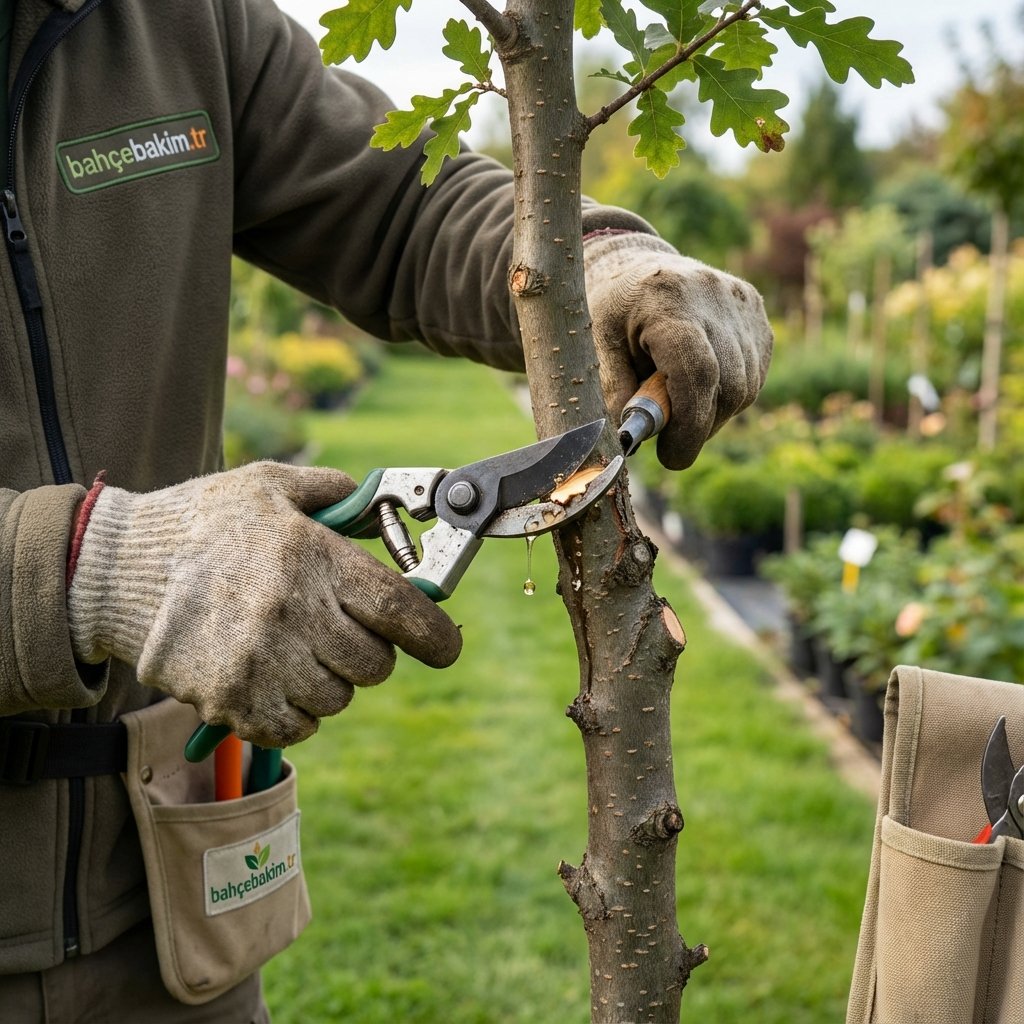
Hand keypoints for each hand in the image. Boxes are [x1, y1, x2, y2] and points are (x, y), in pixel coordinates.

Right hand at [67, 462, 461, 746]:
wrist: (117, 569)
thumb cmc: (201, 522)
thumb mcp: (267, 485)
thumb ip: (330, 490)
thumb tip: (378, 503)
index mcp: (313, 558)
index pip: (401, 610)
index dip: (435, 636)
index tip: (445, 647)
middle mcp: (293, 614)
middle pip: (375, 665)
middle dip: (367, 651)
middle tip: (336, 632)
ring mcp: (261, 664)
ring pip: (338, 699)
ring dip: (327, 681)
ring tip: (290, 649)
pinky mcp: (230, 702)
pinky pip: (296, 729)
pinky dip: (293, 712)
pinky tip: (270, 678)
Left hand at [584, 231, 772, 469]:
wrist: (635, 271)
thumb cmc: (611, 317)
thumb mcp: (594, 350)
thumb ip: (613, 392)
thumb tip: (630, 440)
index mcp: (665, 298)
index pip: (697, 371)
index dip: (689, 424)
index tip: (671, 457)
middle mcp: (711, 294)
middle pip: (727, 385)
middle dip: (699, 427)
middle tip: (671, 443)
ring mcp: (740, 301)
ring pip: (744, 386)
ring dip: (713, 414)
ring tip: (679, 407)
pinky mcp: (755, 312)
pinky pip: (753, 375)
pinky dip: (727, 396)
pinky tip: (699, 388)